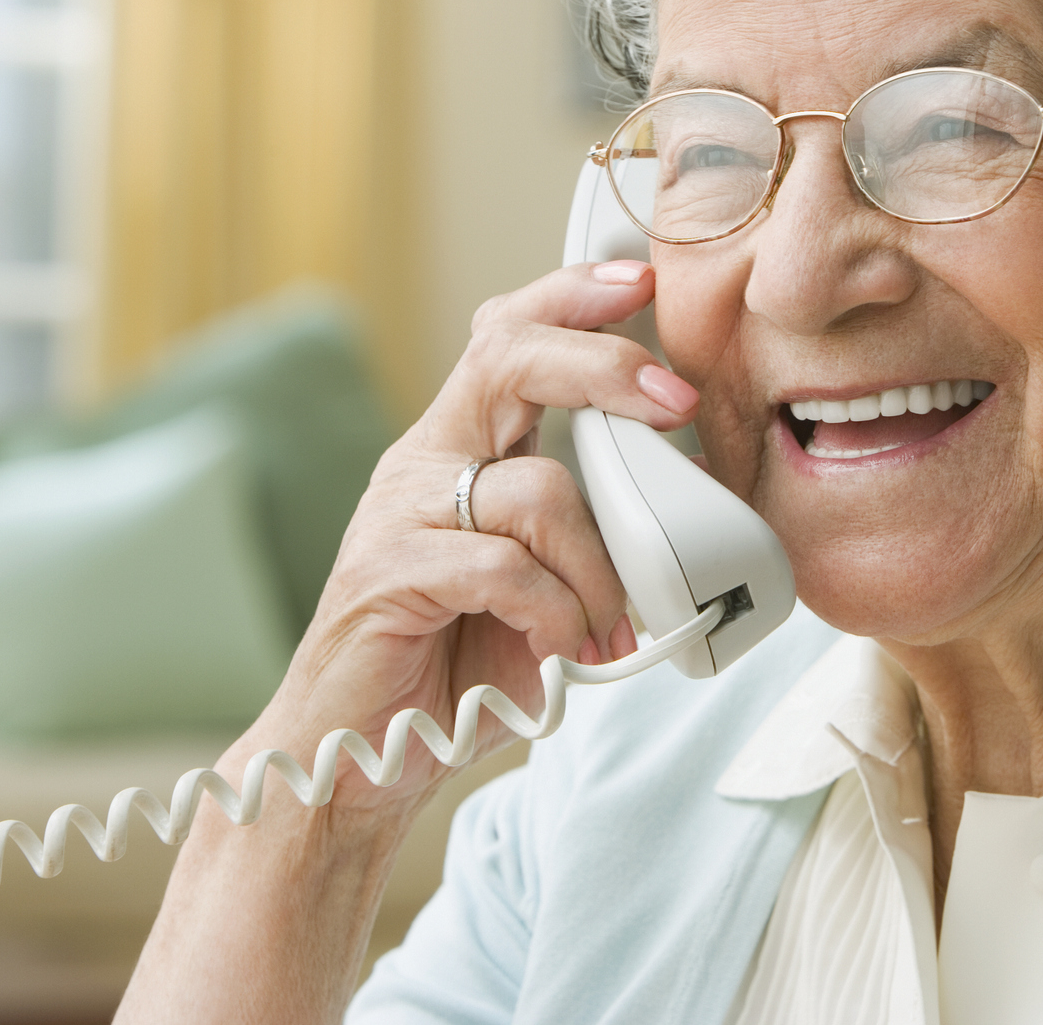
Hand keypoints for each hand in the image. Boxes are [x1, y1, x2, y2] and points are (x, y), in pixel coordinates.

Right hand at [231, 258, 700, 826]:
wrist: (352, 761)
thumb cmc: (451, 668)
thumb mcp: (538, 582)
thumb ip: (588, 530)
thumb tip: (689, 499)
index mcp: (457, 448)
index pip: (507, 334)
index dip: (572, 296)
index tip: (645, 281)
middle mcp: (422, 463)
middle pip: (508, 359)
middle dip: (605, 365)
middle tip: (679, 405)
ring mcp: (399, 515)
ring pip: (535, 487)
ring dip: (599, 565)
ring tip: (613, 627)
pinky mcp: (388, 574)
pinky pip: (503, 566)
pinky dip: (556, 610)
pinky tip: (565, 650)